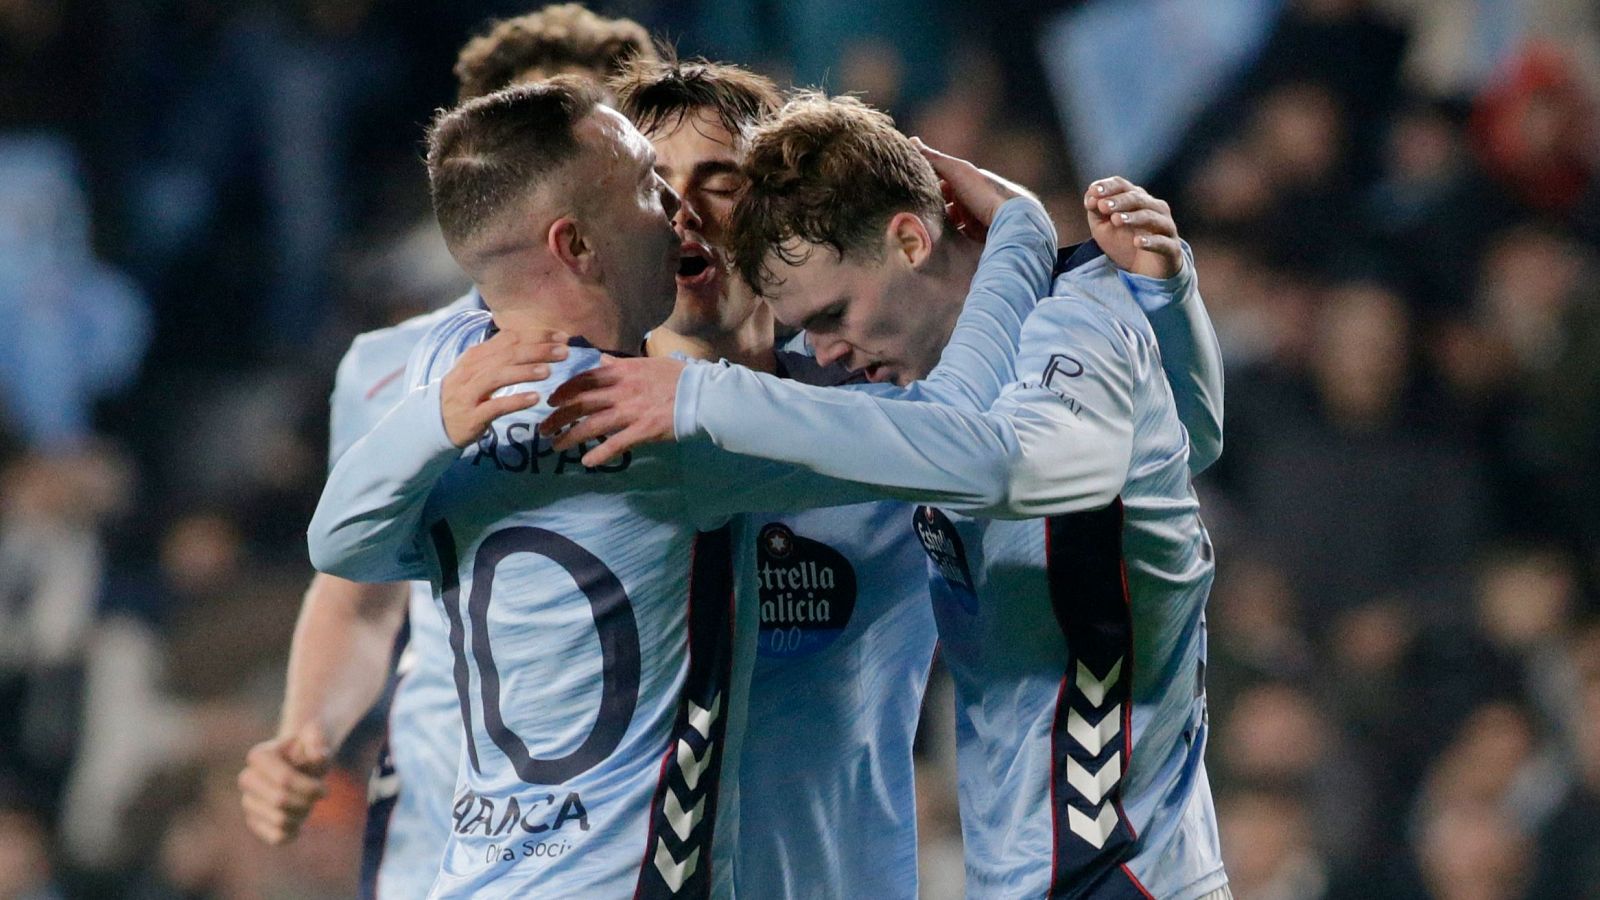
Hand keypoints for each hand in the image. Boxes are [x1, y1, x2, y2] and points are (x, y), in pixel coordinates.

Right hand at [237, 720, 331, 845]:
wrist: (301, 760)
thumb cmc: (310, 748)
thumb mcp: (317, 736)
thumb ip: (318, 741)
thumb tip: (318, 757)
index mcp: (259, 755)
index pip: (284, 780)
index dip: (310, 788)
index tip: (324, 790)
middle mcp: (247, 778)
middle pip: (280, 801)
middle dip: (307, 801)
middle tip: (319, 795)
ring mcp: (248, 801)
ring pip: (280, 820)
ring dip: (303, 815)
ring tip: (308, 804)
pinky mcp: (254, 821)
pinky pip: (274, 837)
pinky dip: (292, 834)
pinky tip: (300, 824)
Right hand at [440, 328, 569, 446]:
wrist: (434, 423)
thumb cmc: (465, 393)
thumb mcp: (478, 369)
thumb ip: (500, 354)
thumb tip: (530, 337)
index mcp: (476, 355)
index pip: (509, 339)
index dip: (536, 336)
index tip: (562, 336)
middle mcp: (471, 371)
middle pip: (507, 355)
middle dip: (537, 351)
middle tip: (564, 350)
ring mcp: (469, 393)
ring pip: (499, 376)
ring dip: (525, 372)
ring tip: (549, 371)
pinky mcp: (471, 416)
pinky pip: (495, 406)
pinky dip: (515, 401)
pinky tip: (535, 398)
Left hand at [538, 355, 684, 466]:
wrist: (703, 395)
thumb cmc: (678, 377)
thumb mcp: (647, 363)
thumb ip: (621, 363)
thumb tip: (601, 359)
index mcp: (622, 372)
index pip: (583, 380)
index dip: (563, 391)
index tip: (551, 401)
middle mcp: (621, 391)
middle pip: (580, 403)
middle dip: (558, 416)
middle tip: (544, 429)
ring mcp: (631, 412)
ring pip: (592, 425)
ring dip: (570, 436)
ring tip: (556, 446)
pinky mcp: (643, 431)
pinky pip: (616, 444)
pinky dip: (600, 454)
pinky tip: (587, 462)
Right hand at [912, 138, 1036, 239]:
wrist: (1013, 218)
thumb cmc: (984, 191)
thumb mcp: (957, 171)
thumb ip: (934, 159)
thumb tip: (911, 140)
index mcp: (968, 181)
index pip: (941, 184)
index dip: (926, 188)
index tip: (908, 195)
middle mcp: (974, 199)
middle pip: (946, 206)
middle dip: (932, 211)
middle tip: (914, 218)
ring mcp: (977, 220)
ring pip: (953, 224)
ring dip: (941, 228)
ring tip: (923, 233)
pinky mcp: (980, 238)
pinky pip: (962, 240)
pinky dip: (952, 241)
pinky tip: (940, 245)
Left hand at [1083, 176, 1182, 278]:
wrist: (1145, 272)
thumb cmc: (1124, 244)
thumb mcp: (1104, 228)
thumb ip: (1096, 211)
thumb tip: (1090, 196)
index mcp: (1138, 199)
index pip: (1123, 186)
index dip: (1109, 187)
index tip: (1094, 191)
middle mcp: (1155, 208)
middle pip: (1137, 199)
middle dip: (1119, 201)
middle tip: (1103, 206)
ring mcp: (1166, 227)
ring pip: (1151, 216)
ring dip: (1133, 217)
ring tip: (1116, 220)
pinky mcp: (1172, 248)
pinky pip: (1163, 242)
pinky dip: (1150, 241)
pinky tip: (1137, 242)